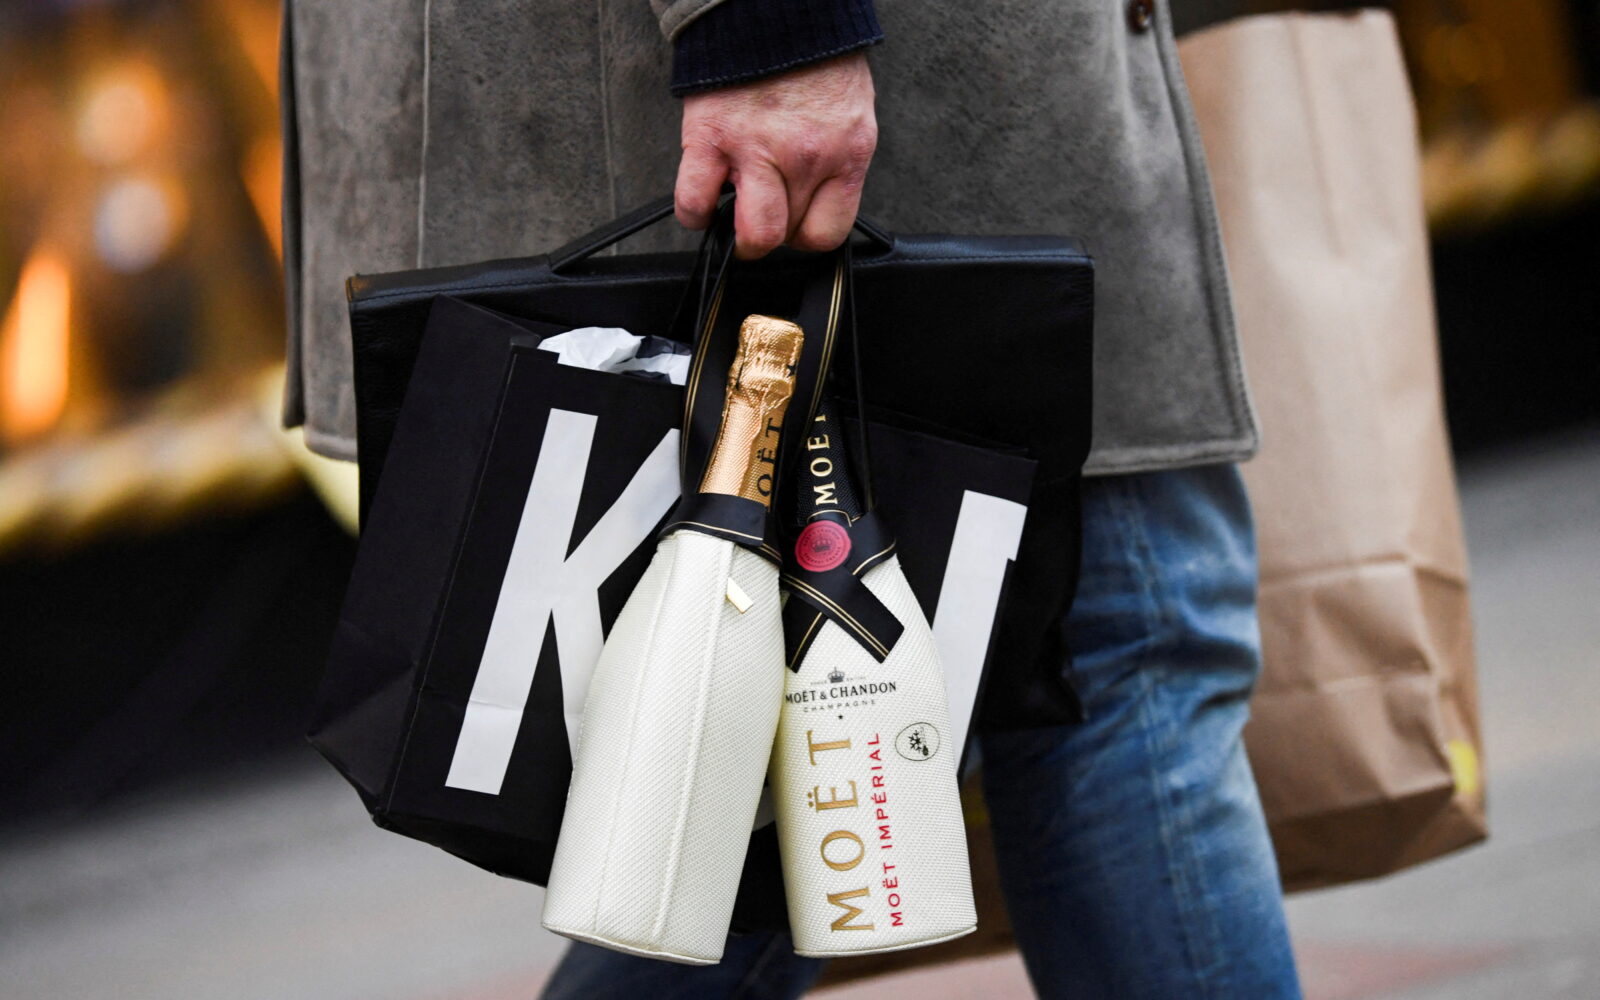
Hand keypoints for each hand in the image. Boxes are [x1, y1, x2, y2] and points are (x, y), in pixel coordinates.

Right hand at [675, 51, 877, 258]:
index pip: (828, 232)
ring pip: (750, 234)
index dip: (806, 234)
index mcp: (845, 152)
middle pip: (786, 236)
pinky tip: (703, 201)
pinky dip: (694, 212)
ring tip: (733, 214)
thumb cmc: (813, 60)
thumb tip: (815, 198)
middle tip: (763, 219)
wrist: (774, 9)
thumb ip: (835, 161)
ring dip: (737, 234)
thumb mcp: (849, 115)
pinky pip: (695, 201)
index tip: (795, 224)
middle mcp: (805, 157)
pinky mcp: (711, 138)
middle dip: (773, 235)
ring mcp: (756, 149)